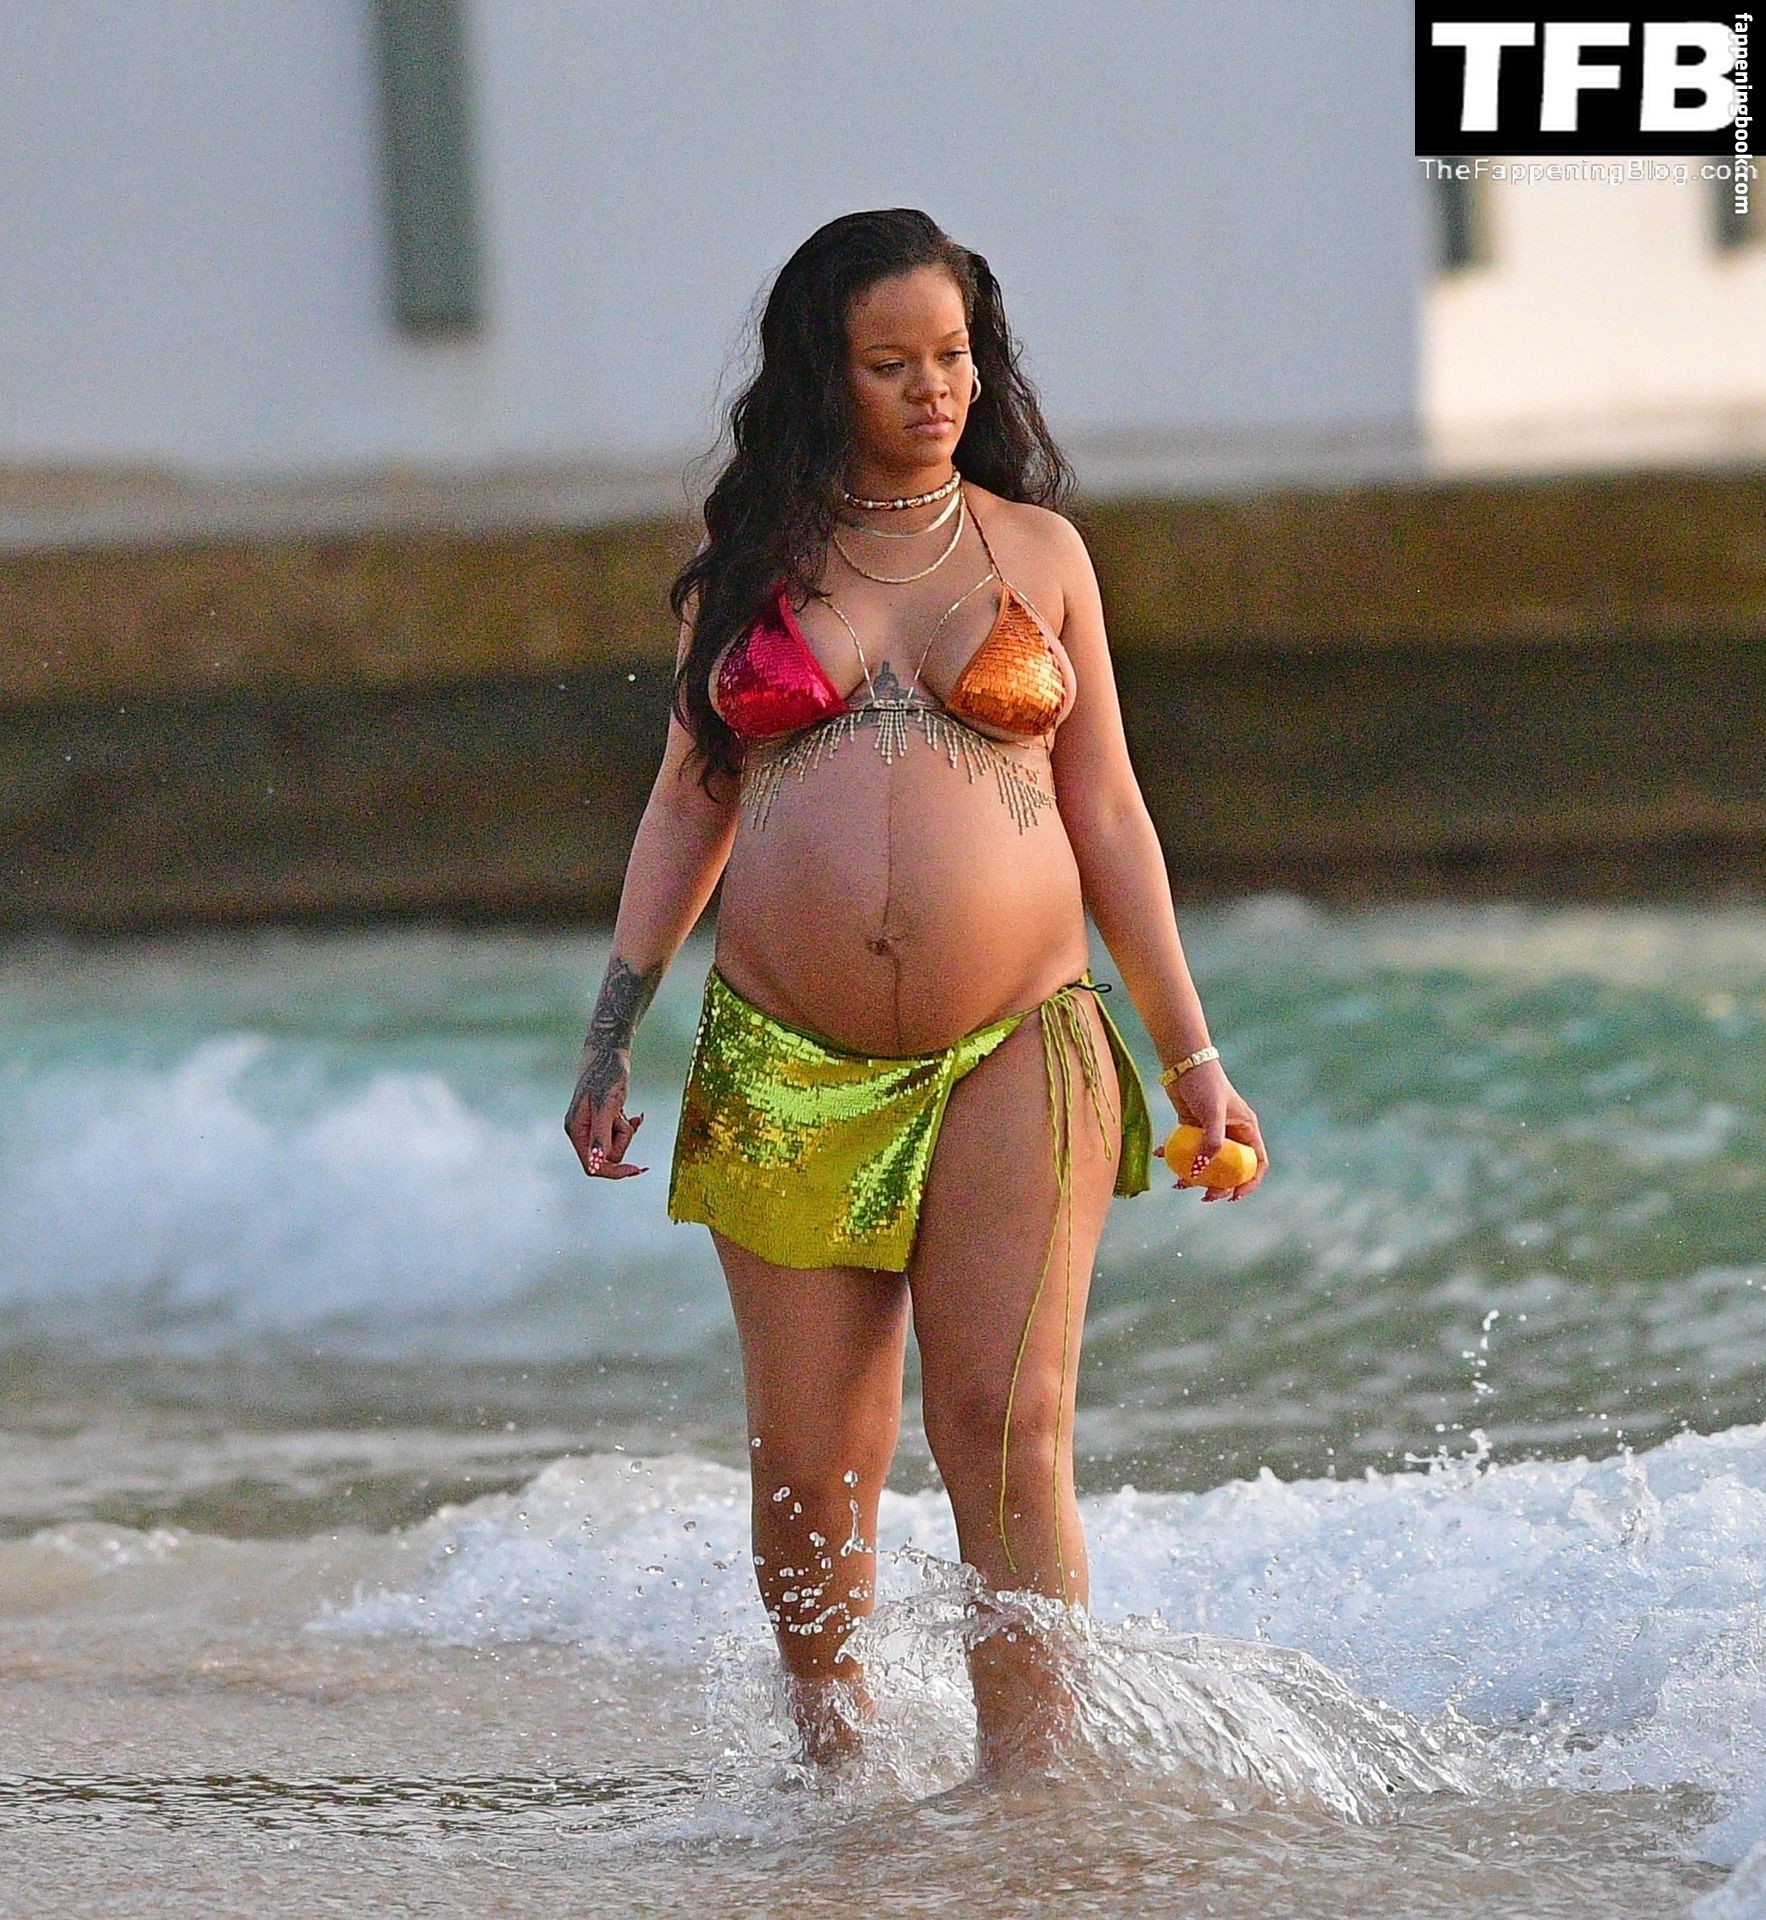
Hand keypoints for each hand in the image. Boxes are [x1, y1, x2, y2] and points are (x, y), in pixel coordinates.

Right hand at [564, 1048, 647, 1178]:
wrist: (608, 1050)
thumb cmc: (606, 1074)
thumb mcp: (607, 1106)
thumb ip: (601, 1136)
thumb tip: (596, 1164)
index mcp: (576, 1130)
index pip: (593, 1166)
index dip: (614, 1171)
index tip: (637, 1168)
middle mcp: (581, 1130)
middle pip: (607, 1156)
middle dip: (622, 1140)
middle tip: (624, 1119)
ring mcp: (591, 1125)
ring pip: (615, 1144)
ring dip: (625, 1130)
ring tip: (623, 1110)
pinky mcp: (603, 1118)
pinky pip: (619, 1133)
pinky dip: (628, 1126)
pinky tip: (634, 1114)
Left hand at [1155, 1059, 1267, 1202]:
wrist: (1183, 1063)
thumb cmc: (1204, 1084)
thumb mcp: (1212, 1113)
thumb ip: (1211, 1142)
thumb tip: (1201, 1171)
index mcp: (1246, 1130)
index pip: (1257, 1163)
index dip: (1249, 1183)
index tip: (1233, 1196)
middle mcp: (1232, 1133)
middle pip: (1231, 1169)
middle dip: (1219, 1185)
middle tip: (1203, 1196)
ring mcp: (1211, 1131)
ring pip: (1207, 1162)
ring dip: (1195, 1175)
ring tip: (1178, 1182)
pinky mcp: (1193, 1127)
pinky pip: (1187, 1149)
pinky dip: (1175, 1156)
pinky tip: (1161, 1155)